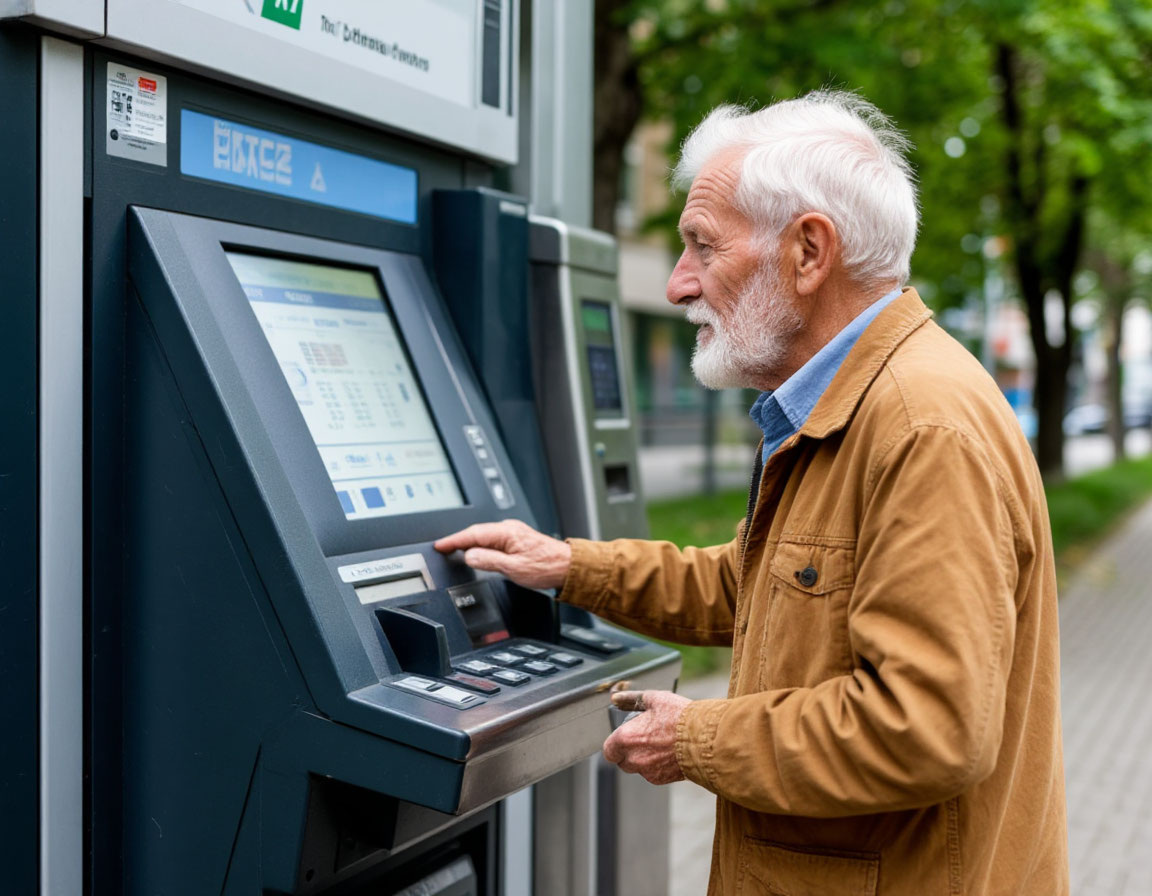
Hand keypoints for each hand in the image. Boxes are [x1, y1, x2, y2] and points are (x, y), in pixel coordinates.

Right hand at [433, 519, 571, 589]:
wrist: (568, 567)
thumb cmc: (546, 567)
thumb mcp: (513, 568)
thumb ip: (488, 561)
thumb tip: (469, 555)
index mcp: (506, 532)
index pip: (472, 534)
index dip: (453, 540)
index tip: (440, 545)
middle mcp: (508, 529)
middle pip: (476, 532)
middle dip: (458, 540)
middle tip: (442, 548)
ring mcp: (513, 533)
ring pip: (484, 536)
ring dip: (469, 542)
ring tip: (454, 550)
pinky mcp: (517, 539)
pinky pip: (492, 539)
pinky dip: (480, 544)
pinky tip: (477, 552)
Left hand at [602, 690, 690, 784]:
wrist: (705, 740)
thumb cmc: (680, 718)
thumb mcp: (654, 699)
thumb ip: (630, 700)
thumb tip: (616, 699)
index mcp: (626, 738)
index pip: (608, 750)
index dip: (615, 743)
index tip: (624, 736)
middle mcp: (633, 758)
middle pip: (622, 760)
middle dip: (628, 751)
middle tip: (644, 737)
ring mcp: (647, 771)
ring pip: (638, 767)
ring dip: (643, 758)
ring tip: (661, 743)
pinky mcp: (661, 779)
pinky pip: (652, 773)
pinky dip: (657, 765)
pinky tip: (670, 752)